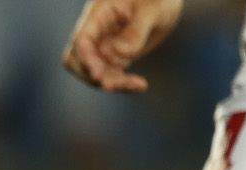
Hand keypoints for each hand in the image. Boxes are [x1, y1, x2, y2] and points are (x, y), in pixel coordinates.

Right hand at [62, 0, 184, 92]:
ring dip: (112, 83)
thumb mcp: (152, 9)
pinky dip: (123, 84)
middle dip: (91, 75)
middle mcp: (96, 32)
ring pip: (95, 73)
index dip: (85, 59)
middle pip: (78, 60)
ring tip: (139, 85)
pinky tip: (140, 85)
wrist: (167, 3)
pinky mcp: (115, 58)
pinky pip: (111, 76)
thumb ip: (137, 30)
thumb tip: (121, 53)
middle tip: (112, 85)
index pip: (81, 40)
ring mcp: (104, 45)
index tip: (97, 75)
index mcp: (99, 14)